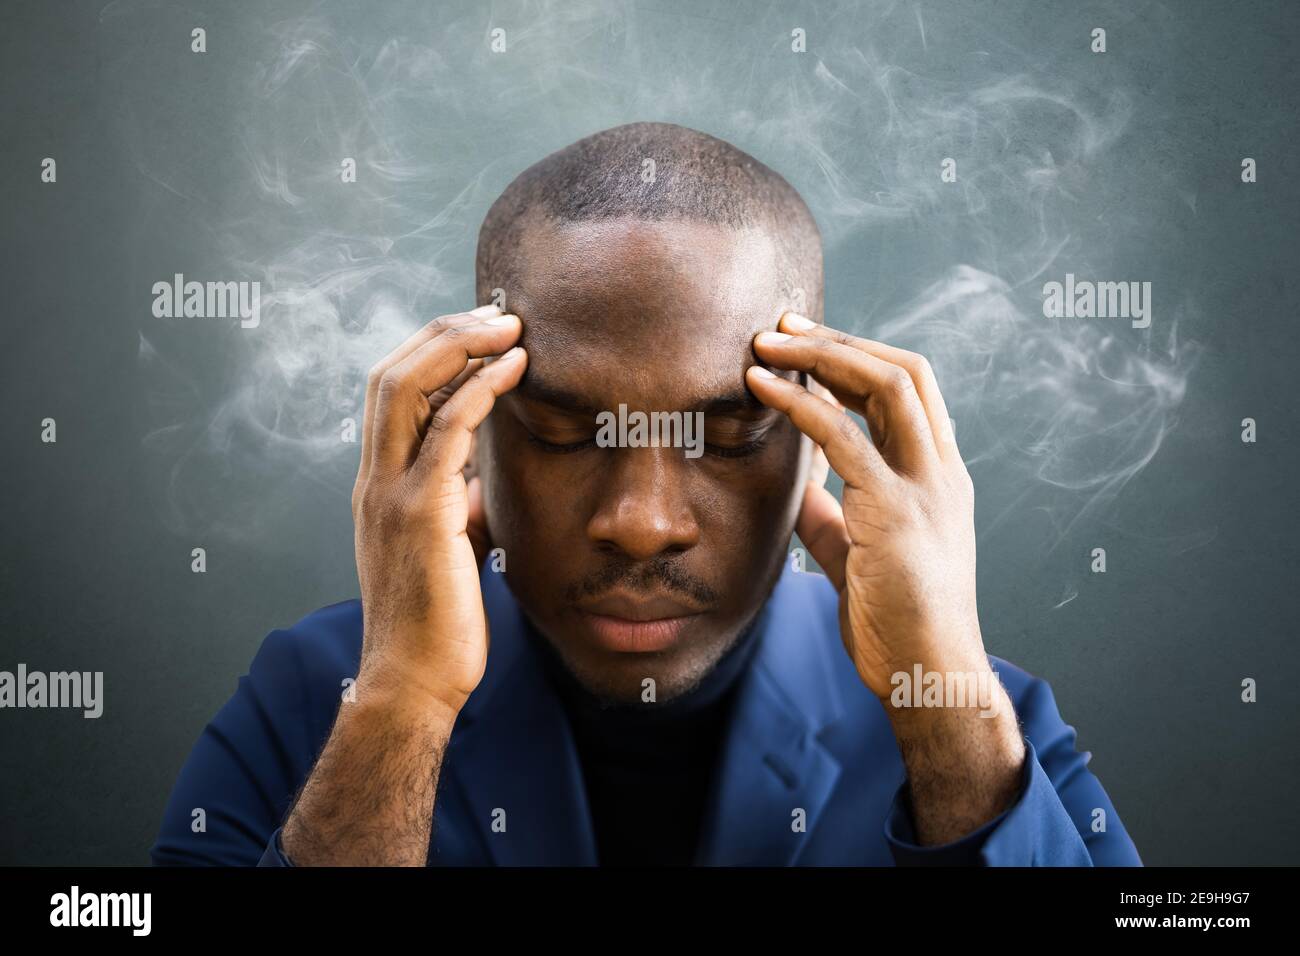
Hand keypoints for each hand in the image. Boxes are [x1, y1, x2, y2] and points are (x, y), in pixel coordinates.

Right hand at [351, 305, 526, 715]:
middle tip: (497, 312)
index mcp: (377, 484)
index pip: (389, 392)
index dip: (430, 351)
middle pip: (389, 373)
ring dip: (459, 345)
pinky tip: (515, 368)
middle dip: (442, 332)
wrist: (415, 680)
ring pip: (405, 387)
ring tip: (509, 324)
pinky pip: (446, 431)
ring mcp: (390, 493)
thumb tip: (478, 483)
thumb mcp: (445, 547)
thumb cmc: (436, 621)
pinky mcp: (420, 513)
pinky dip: (479, 389)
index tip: (480, 332)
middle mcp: (373, 479)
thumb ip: (453, 505)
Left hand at [748, 313, 986, 698]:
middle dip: (841, 339)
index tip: (808, 345)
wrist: (927, 673)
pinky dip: (798, 402)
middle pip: (904, 371)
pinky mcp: (894, 510)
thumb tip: (797, 486)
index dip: (859, 358)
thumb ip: (832, 512)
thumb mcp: (857, 552)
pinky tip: (760, 385)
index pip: (910, 391)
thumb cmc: (896, 620)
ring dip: (821, 353)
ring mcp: (924, 486)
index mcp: (939, 477)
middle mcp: (940, 471)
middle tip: (783, 324)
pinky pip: (843, 438)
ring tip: (766, 342)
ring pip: (884, 385)